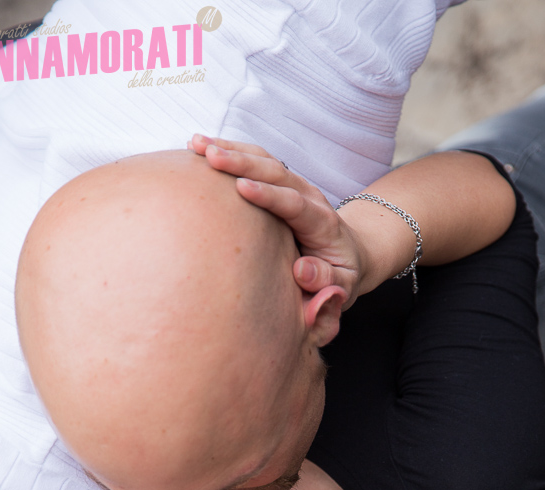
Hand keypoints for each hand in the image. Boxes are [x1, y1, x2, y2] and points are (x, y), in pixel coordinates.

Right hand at [188, 134, 364, 307]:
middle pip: (278, 173)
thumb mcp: (340, 289)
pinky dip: (229, 152)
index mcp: (323, 225)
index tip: (242, 188)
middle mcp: (310, 198)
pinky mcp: (280, 184)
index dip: (270, 195)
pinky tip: (199, 149)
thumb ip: (327, 286)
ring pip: (264, 161)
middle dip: (243, 163)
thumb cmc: (338, 279)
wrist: (348, 256)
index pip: (296, 204)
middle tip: (211, 158)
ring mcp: (295, 187)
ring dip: (231, 150)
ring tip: (196, 145)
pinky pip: (256, 162)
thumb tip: (302, 271)